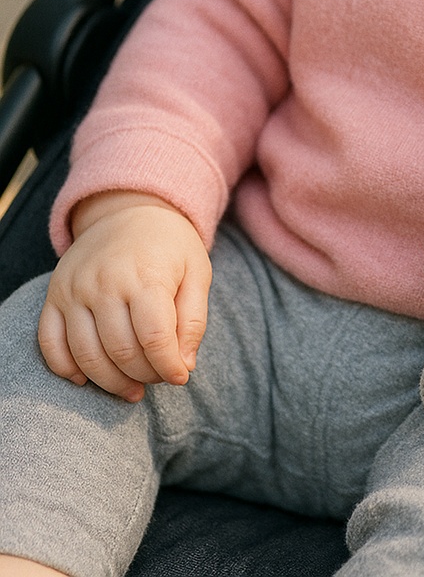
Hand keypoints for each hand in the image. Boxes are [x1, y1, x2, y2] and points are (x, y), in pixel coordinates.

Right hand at [38, 191, 211, 402]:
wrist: (129, 210)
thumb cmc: (170, 246)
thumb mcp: (197, 272)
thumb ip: (194, 320)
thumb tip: (184, 366)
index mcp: (146, 275)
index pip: (155, 338)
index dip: (169, 367)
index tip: (180, 376)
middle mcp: (105, 282)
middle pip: (121, 352)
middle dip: (145, 375)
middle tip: (158, 377)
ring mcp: (75, 289)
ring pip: (86, 355)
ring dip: (110, 382)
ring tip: (132, 388)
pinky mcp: (55, 295)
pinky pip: (50, 344)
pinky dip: (67, 369)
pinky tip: (89, 378)